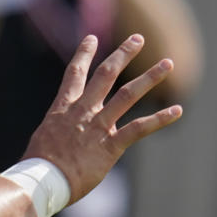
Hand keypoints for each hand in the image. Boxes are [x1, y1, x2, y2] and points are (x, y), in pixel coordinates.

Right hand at [23, 34, 181, 203]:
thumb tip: (56, 134)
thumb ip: (57, 130)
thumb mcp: (44, 138)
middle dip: (123, 54)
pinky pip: (139, 128)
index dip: (84, 54)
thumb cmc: (39, 165)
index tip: (92, 38)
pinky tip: (177, 110)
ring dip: (149, 78)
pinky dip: (159, 119)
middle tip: (137, 39)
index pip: (74, 74)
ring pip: (127, 95)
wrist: (44, 179)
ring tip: (167, 63)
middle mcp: (82, 111)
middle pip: (106, 75)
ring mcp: (98, 126)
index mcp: (63, 108)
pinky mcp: (111, 145)